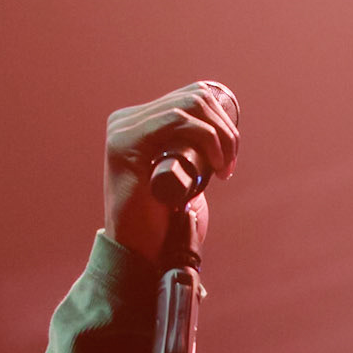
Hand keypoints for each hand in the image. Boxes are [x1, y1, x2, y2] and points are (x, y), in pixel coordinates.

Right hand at [104, 81, 239, 265]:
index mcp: (138, 123)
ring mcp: (122, 130)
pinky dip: (205, 136)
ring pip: (188, 105)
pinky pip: (175, 120)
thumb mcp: (180, 179)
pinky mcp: (125, 144)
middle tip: (230, 164)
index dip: (221, 120)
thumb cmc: (162, 224)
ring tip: (224, 167)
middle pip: (193, 98)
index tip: (230, 156)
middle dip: (224, 128)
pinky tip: (214, 163)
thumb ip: (188, 156)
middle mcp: (126, 121)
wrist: (138, 254)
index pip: (189, 99)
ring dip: (219, 134)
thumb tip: (221, 134)